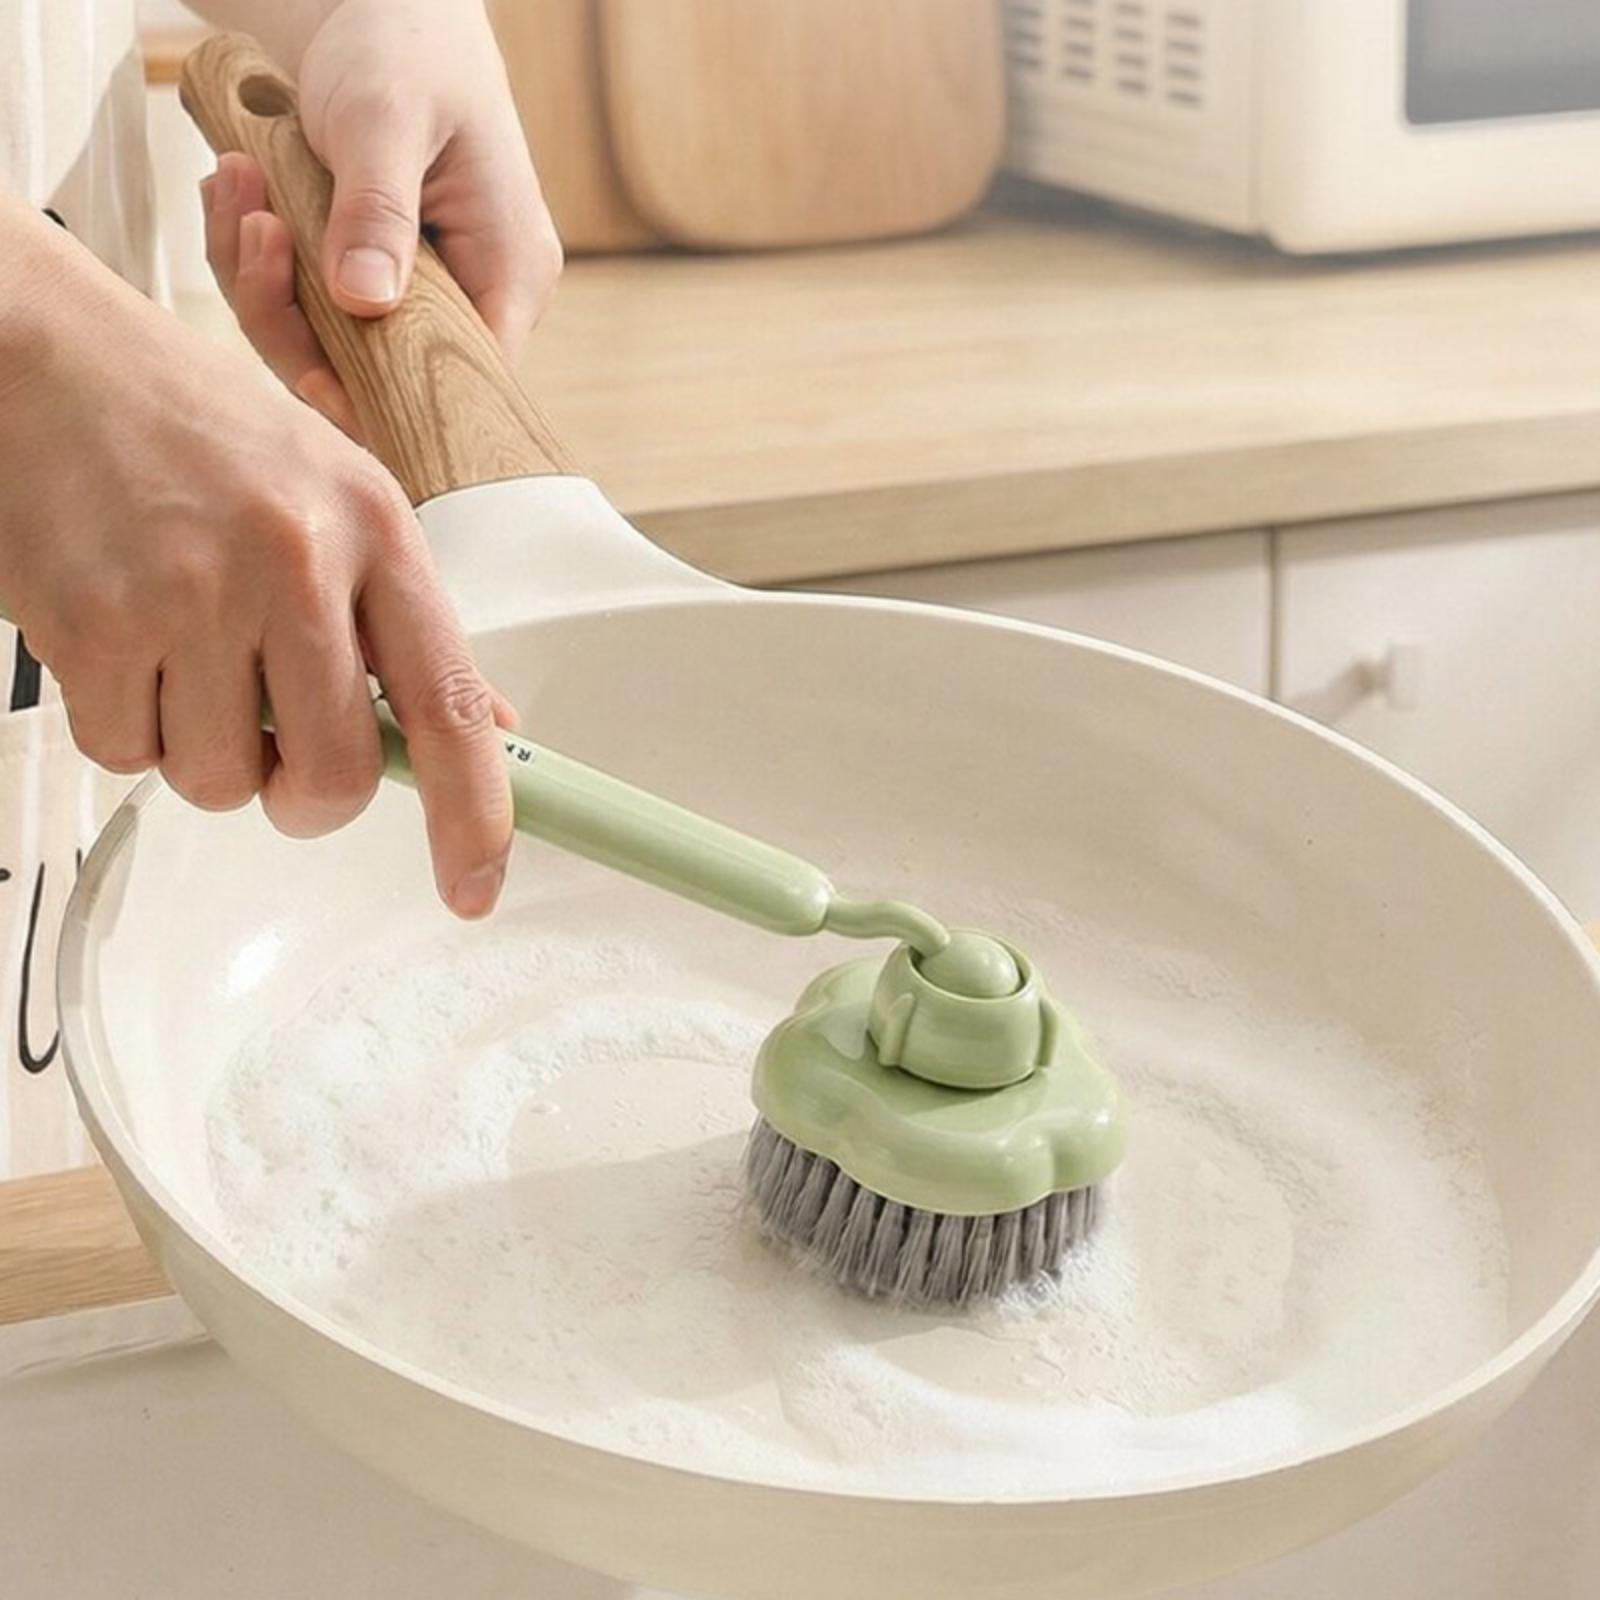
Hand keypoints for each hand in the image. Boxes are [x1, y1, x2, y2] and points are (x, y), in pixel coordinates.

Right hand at [0, 207, 514, 918]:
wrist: (46, 356)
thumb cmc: (202, 431)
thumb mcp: (337, 494)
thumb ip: (404, 619)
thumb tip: (484, 723)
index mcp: (375, 529)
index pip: (449, 701)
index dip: (474, 812)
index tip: (475, 886)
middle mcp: (293, 561)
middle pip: (335, 776)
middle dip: (310, 796)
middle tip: (282, 754)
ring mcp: (187, 594)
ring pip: (222, 782)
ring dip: (207, 753)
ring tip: (187, 656)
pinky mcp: (88, 625)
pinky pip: (128, 757)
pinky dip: (129, 728)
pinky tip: (126, 643)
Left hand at [202, 0, 560, 431]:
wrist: (380, 8)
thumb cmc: (405, 47)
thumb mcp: (387, 119)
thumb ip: (377, 211)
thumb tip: (367, 302)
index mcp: (511, 273)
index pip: (465, 388)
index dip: (389, 399)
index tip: (312, 372)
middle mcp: (477, 297)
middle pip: (387, 377)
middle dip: (299, 321)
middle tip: (251, 228)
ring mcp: (426, 293)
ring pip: (336, 348)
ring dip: (265, 283)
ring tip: (235, 189)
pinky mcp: (377, 280)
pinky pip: (313, 309)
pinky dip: (262, 263)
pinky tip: (240, 196)